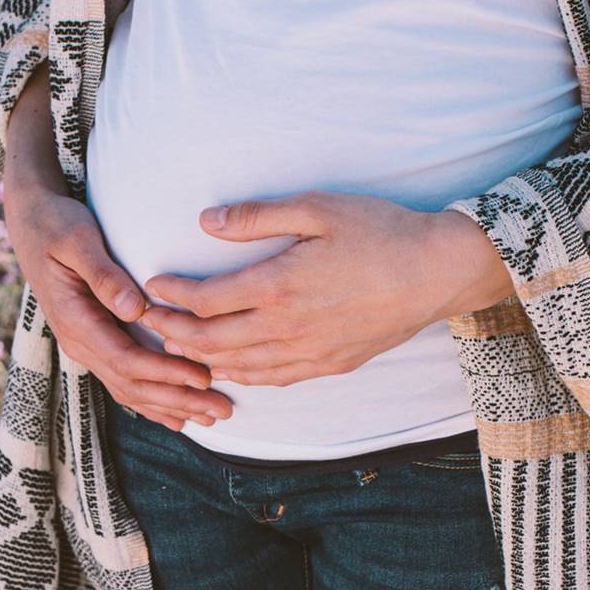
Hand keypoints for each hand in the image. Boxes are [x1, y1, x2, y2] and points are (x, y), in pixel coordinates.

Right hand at [3, 187, 233, 429]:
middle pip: (133, 385)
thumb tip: (133, 307)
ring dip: (171, 407)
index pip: (126, 360)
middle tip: (222, 410)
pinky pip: (125, 381)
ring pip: (131, 390)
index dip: (166, 373)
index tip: (203, 377)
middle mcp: (80, 342)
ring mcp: (87, 347)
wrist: (31, 223)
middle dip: (178, 401)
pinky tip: (179, 416)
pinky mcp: (97, 343)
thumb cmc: (57, 226)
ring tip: (211, 418)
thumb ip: (103, 274)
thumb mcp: (77, 241)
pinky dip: (153, 402)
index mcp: (75, 321)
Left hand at [139, 189, 513, 386]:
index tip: (154, 286)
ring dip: (201, 359)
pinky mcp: (330, 365)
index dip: (171, 295)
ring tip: (179, 346)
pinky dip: (241, 376)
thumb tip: (207, 222)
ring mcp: (309, 353)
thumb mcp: (318, 209)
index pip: (204, 302)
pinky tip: (231, 369)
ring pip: (238, 368)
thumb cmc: (380, 232)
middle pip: (211, 343)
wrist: (437, 272)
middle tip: (153, 320)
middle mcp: (287, 329)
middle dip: (173, 332)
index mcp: (278, 287)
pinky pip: (273, 381)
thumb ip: (258, 217)